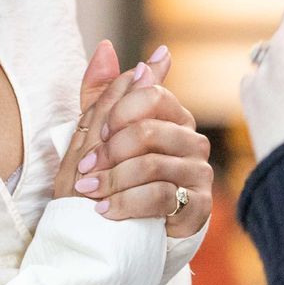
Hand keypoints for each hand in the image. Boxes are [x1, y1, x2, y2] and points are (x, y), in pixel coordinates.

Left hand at [57, 43, 215, 238]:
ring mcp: (198, 173)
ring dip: (112, 181)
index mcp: (172, 116)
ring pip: (152, 164)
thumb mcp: (94, 135)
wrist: (114, 236)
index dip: (116, 115)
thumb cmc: (105, 180)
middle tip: (85, 172)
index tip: (96, 137)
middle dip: (109, 153)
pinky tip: (106, 212)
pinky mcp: (198, 207)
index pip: (150, 94)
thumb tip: (106, 47)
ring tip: (90, 194)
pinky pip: (161, 197)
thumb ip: (101, 92)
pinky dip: (125, 204)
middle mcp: (191, 140)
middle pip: (149, 130)